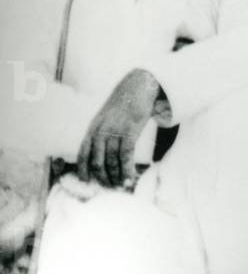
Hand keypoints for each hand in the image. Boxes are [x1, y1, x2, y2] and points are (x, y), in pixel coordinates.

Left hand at [77, 69, 162, 187]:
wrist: (138, 86)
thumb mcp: (106, 116)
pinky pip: (126, 156)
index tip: (86, 181)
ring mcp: (115, 132)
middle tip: (109, 187)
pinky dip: (127, 171)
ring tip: (120, 186)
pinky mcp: (129, 132)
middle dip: (102, 177)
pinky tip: (129, 179)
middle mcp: (101, 131)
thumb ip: (101, 131)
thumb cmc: (124, 103)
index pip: (83, 153)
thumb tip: (102, 150)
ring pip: (111, 162)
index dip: (83, 169)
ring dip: (116, 177)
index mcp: (93, 128)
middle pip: (97, 162)